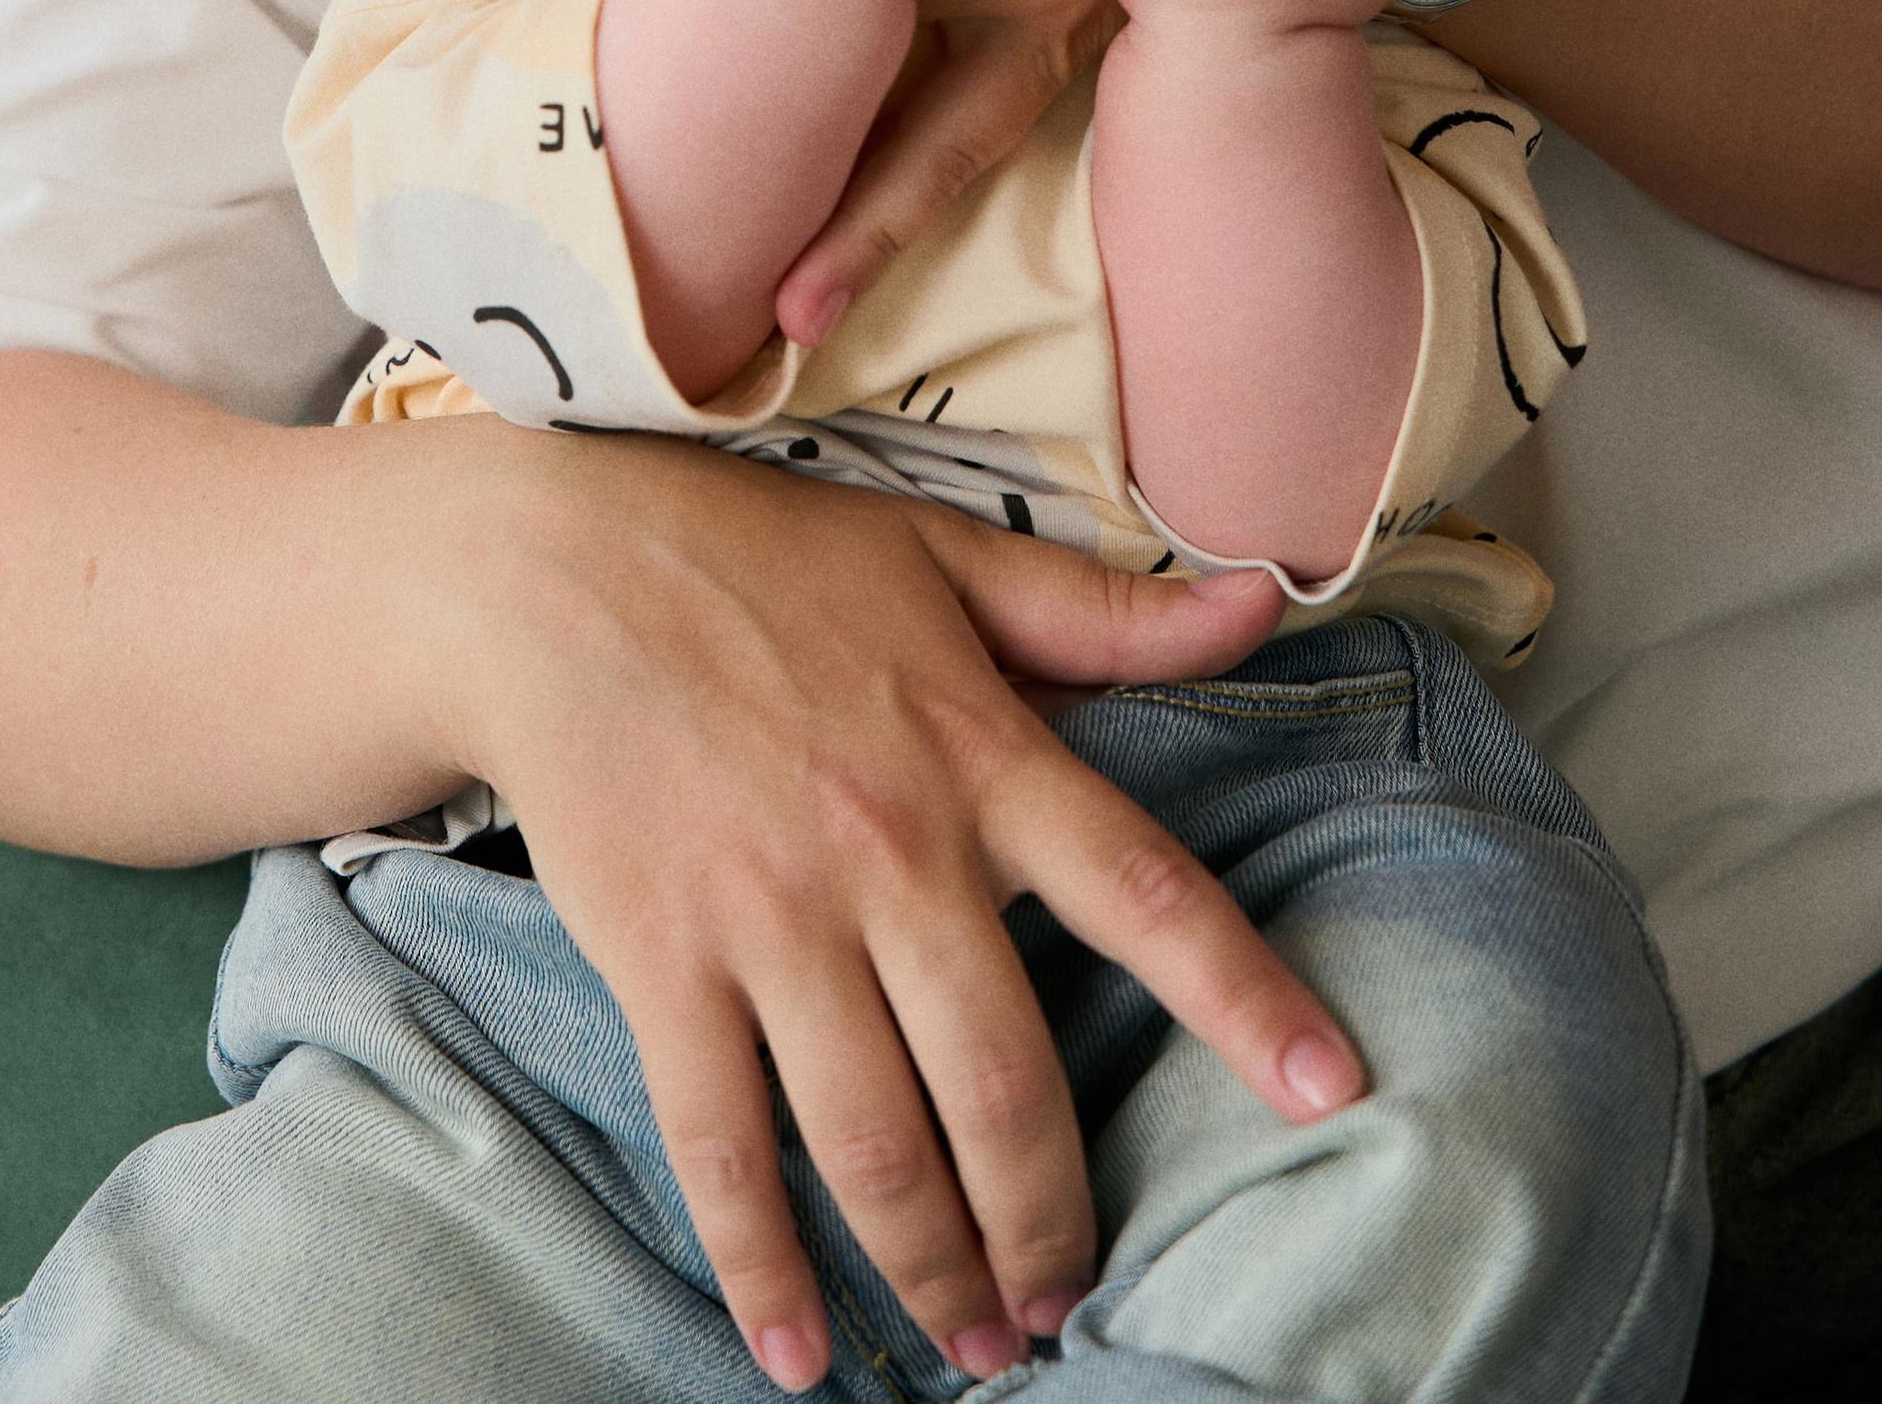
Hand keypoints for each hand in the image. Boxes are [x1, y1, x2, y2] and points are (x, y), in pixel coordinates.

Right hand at [442, 431, 1361, 1392]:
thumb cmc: (759, 560)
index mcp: (980, 756)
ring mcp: (772, 921)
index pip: (1147, 891)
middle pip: (1005, 1082)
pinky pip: (721, 1147)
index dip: (1245, 995)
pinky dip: (762, 1265)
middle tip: (1067, 1303)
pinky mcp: (663, 966)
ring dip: (936, 1266)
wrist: (551, 571)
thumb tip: (1264, 601)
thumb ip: (1105, 612)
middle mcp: (891, 854)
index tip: (1331, 1087)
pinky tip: (799, 1350)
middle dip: (1051, 1221)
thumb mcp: (943, 556)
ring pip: (877, 1143)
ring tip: (975, 1340)